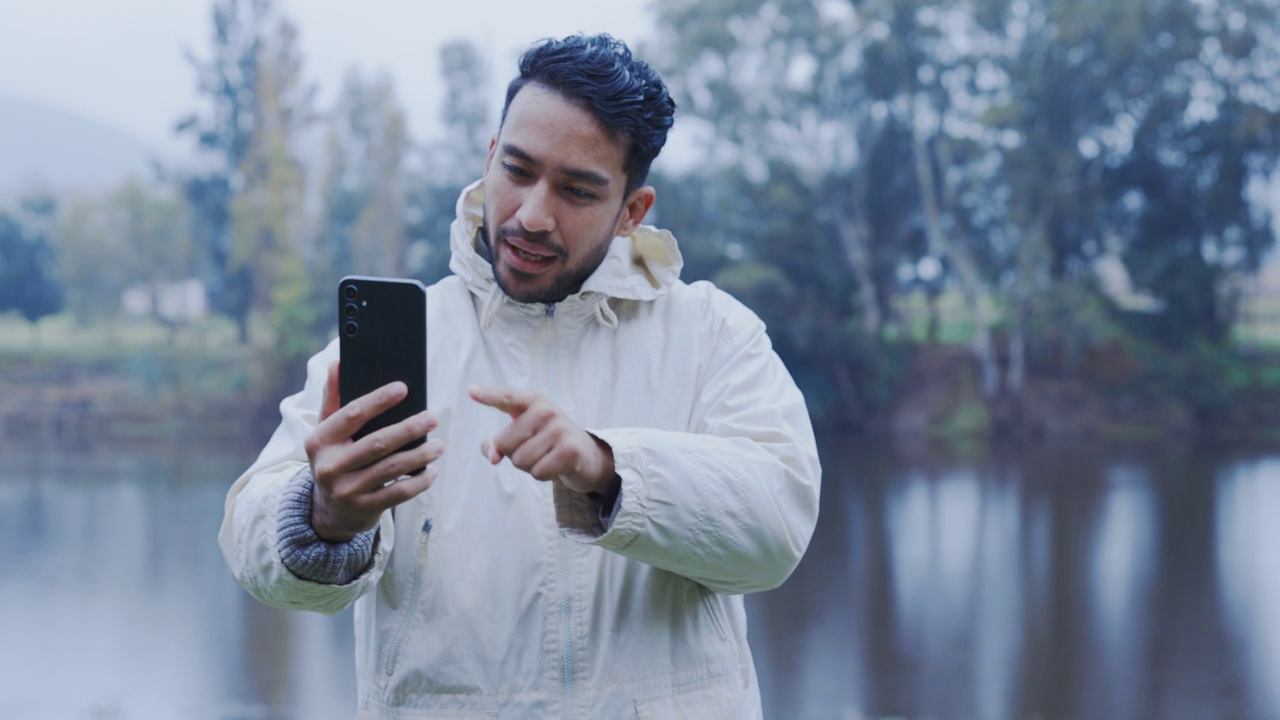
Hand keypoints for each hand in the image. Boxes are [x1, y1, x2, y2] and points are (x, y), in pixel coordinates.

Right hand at [304, 361, 442, 541]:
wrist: (329, 509)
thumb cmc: (336, 457)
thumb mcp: (328, 430)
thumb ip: (333, 397)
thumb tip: (338, 362)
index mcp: (319, 440)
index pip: (352, 415)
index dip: (378, 401)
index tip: (403, 388)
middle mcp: (329, 466)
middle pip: (376, 443)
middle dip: (408, 429)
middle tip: (432, 418)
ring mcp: (346, 491)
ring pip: (390, 469)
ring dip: (419, 456)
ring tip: (439, 445)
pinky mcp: (363, 509)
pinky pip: (398, 494)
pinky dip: (419, 482)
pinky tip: (432, 471)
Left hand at [469, 385, 618, 498]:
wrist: (587, 456)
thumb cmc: (547, 443)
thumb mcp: (522, 436)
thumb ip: (497, 443)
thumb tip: (494, 457)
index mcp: (532, 402)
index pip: (507, 397)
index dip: (488, 396)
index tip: (470, 391)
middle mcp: (546, 410)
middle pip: (505, 443)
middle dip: (515, 455)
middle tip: (537, 449)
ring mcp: (559, 428)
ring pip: (520, 461)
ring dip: (530, 466)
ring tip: (547, 457)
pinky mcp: (569, 449)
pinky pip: (537, 472)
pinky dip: (543, 475)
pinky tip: (556, 466)